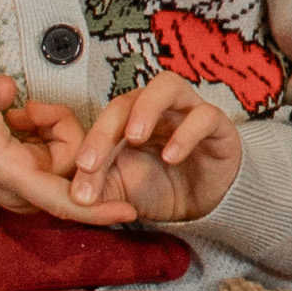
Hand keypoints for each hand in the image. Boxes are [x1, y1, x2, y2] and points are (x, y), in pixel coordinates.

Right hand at [0, 70, 87, 218]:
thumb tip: (8, 88)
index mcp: (11, 177)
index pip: (61, 202)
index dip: (97, 209)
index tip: (130, 211)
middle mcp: (25, 190)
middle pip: (73, 167)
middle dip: (63, 131)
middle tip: (27, 109)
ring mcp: (31, 183)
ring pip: (71, 156)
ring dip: (54, 128)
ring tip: (19, 113)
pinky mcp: (34, 174)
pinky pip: (61, 152)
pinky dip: (50, 131)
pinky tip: (22, 120)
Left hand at [30, 76, 245, 226]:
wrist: (204, 204)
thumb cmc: (160, 187)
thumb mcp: (121, 191)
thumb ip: (98, 189)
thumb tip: (74, 196)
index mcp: (128, 118)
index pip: (102, 122)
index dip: (89, 145)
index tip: (80, 173)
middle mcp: (156, 108)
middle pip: (126, 100)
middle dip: (106, 131)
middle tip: (91, 163)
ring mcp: (187, 111)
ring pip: (167, 86)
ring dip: (146, 108)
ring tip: (135, 137)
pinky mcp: (217, 124)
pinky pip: (204, 115)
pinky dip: (186, 133)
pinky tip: (172, 157)